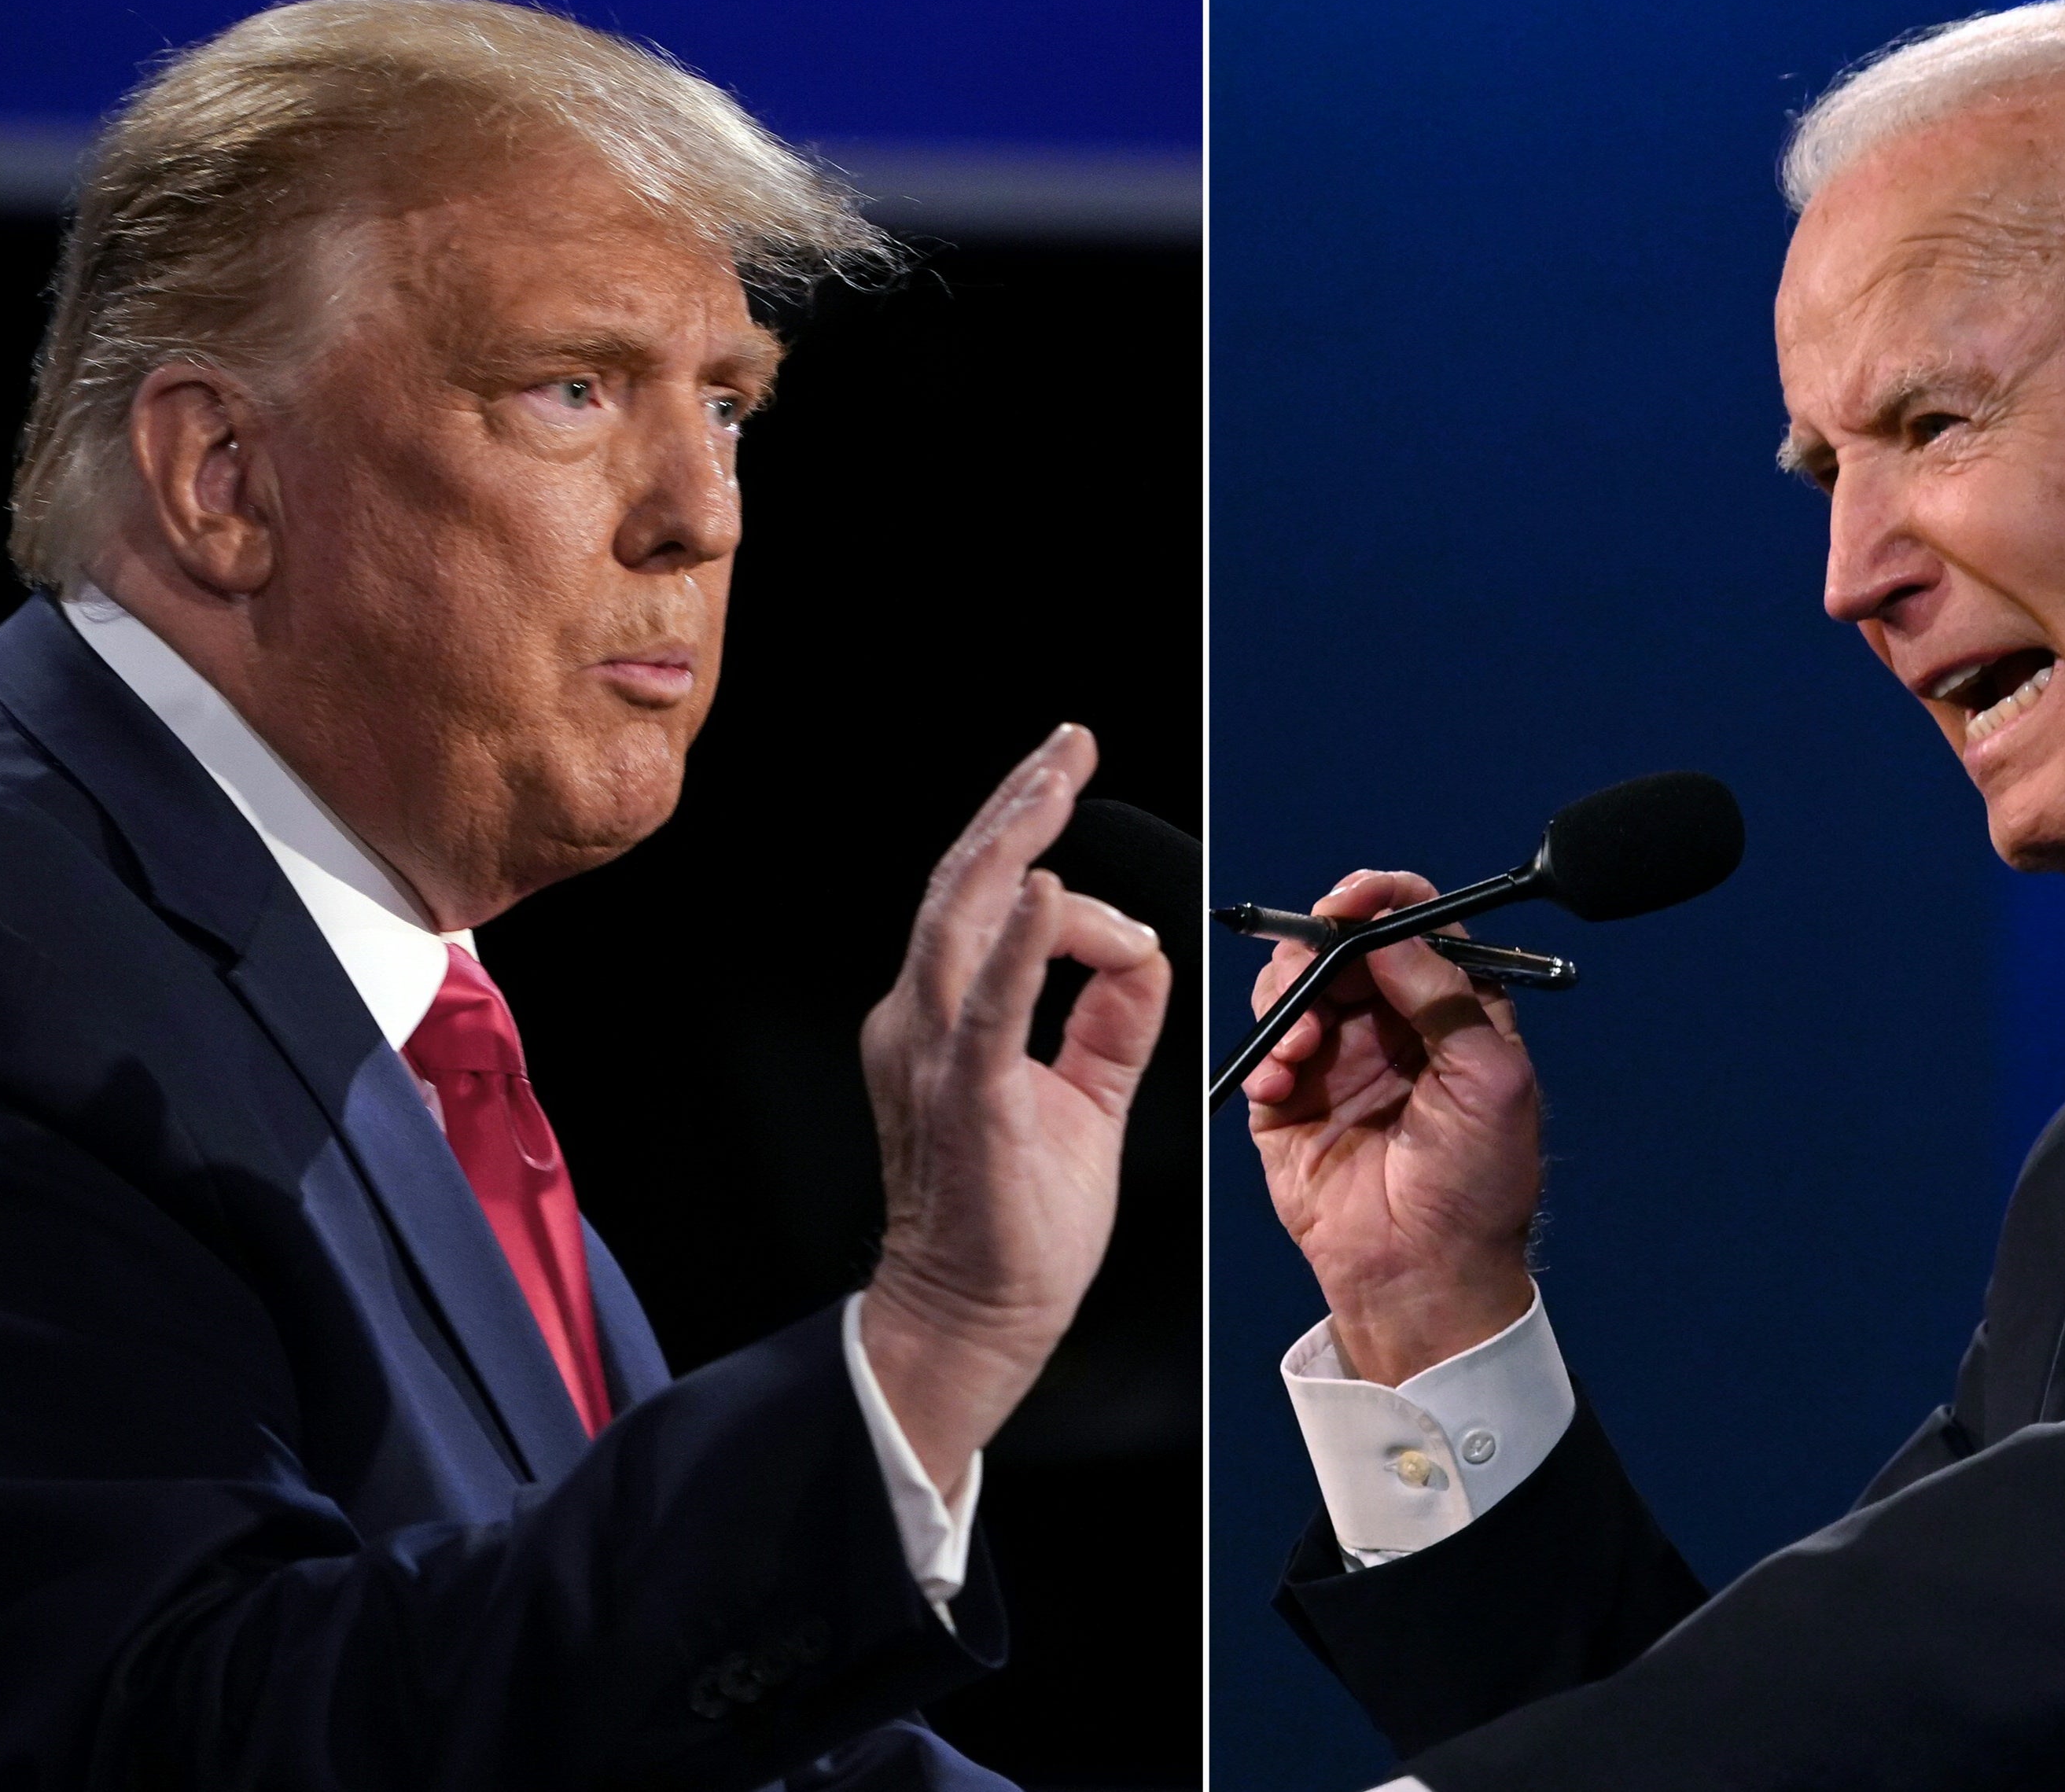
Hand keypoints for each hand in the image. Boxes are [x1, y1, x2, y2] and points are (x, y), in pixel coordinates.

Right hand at [857, 725, 1171, 1496]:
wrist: (974, 1319)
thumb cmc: (1017, 1223)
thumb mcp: (1081, 1095)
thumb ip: (1109, 1020)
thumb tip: (1143, 950)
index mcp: (943, 1019)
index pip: (988, 906)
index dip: (1039, 854)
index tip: (1082, 812)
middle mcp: (921, 1020)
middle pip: (964, 884)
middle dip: (1021, 803)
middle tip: (1069, 745)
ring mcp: (933, 1053)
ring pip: (963, 916)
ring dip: (1017, 838)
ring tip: (1058, 777)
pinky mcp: (964, 1096)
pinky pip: (989, 1006)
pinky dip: (1018, 944)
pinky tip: (1048, 892)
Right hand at [1245, 869, 1542, 1385]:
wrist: (1424, 1277)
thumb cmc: (1478, 1190)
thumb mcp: (1491, 1079)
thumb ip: (1445, 995)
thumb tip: (1392, 931)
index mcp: (1452, 1012)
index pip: (1417, 926)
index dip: (1383, 900)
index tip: (1352, 901)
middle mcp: (1391, 1026)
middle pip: (1343, 945)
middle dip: (1320, 947)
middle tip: (1314, 968)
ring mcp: (1337, 1060)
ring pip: (1295, 984)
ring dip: (1289, 997)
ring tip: (1302, 1043)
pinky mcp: (1289, 1100)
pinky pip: (1263, 1046)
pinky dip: (1265, 1051)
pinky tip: (1282, 1080)